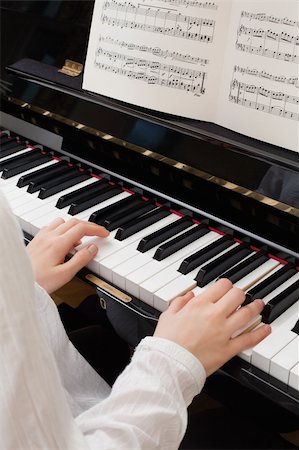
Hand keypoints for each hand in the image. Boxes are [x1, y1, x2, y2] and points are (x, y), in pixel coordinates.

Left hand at [27, 218, 108, 293]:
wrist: (18, 283)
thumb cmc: (40, 282)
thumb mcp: (65, 275)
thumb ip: (81, 260)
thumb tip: (93, 248)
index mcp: (58, 244)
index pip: (82, 228)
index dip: (96, 229)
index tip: (104, 233)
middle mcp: (49, 237)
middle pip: (74, 222)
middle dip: (89, 226)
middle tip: (98, 233)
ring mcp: (41, 237)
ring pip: (62, 221)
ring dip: (74, 226)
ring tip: (80, 238)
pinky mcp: (36, 240)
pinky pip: (51, 226)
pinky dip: (62, 228)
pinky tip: (63, 239)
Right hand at [154, 278, 270, 375]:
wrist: (169, 364)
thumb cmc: (166, 342)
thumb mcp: (168, 315)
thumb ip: (179, 302)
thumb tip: (189, 295)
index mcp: (199, 305)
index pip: (221, 286)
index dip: (226, 285)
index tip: (226, 288)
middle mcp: (214, 315)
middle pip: (237, 296)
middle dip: (240, 294)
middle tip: (241, 296)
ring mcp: (223, 332)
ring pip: (247, 314)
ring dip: (255, 308)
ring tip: (259, 305)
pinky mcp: (228, 349)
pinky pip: (249, 339)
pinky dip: (260, 333)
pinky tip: (266, 329)